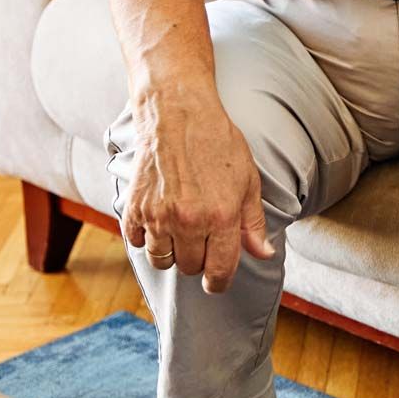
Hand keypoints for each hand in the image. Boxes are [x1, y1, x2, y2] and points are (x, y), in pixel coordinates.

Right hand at [119, 88, 274, 294]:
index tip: (216, 281)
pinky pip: (137, 243)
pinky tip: (159, 218)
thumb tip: (264, 254)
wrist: (179, 115)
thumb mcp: (248, 180)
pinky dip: (146, 237)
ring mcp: (158, 216)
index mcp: (222, 216)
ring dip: (172, 251)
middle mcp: (189, 221)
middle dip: (198, 259)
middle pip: (190, 268)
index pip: (219, 271)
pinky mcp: (134, 208)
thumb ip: (253, 222)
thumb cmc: (219, 144)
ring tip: (181, 228)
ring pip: (162, 261)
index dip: (219, 282)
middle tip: (203, 236)